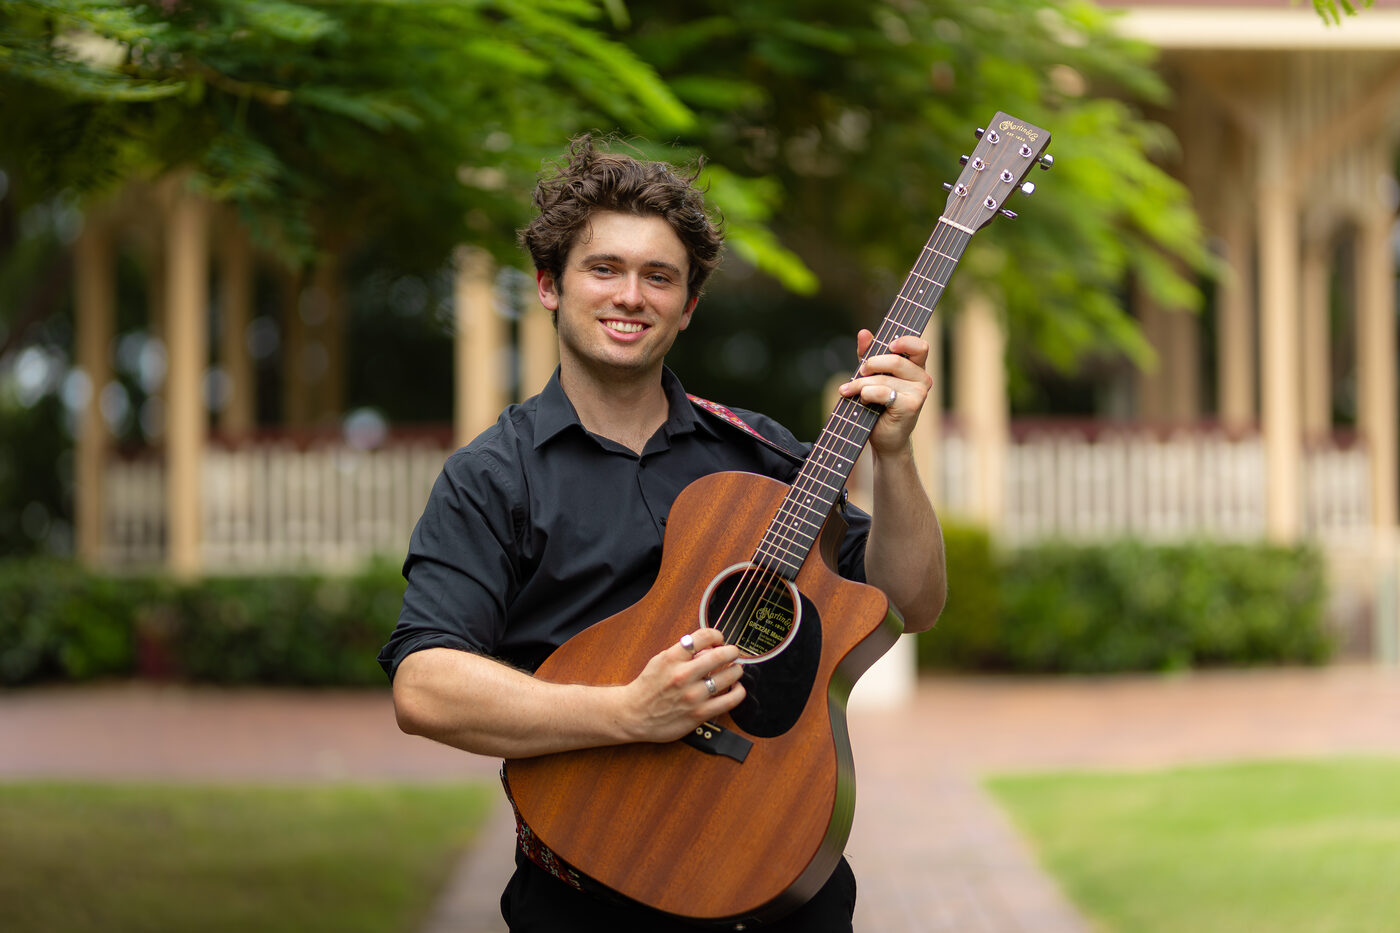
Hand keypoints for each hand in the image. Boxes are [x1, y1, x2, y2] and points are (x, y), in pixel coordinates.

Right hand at [621, 627, 745, 742]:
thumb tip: (707, 647)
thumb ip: (682, 652)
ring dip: (736, 670)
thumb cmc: (647, 688)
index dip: (717, 635)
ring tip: (735, 670)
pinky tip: (737, 689)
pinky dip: (738, 692)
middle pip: (720, 655)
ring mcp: (692, 696)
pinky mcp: (699, 714)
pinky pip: (728, 701)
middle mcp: (683, 675)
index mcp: (672, 658)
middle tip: (733, 653)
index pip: (703, 637)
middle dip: (732, 651)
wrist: (633, 715)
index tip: (719, 639)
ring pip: (728, 677)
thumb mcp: (660, 661)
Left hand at [837, 329, 932, 455]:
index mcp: (916, 368)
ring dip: (861, 384)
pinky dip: (867, 394)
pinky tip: (862, 400)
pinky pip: (883, 392)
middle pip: (896, 360)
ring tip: (849, 391)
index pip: (920, 346)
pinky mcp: (911, 406)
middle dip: (871, 364)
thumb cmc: (879, 407)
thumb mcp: (872, 377)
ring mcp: (919, 393)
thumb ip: (869, 355)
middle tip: (859, 372)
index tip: (889, 344)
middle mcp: (922, 379)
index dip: (905, 342)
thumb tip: (864, 333)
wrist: (884, 438)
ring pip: (884, 378)